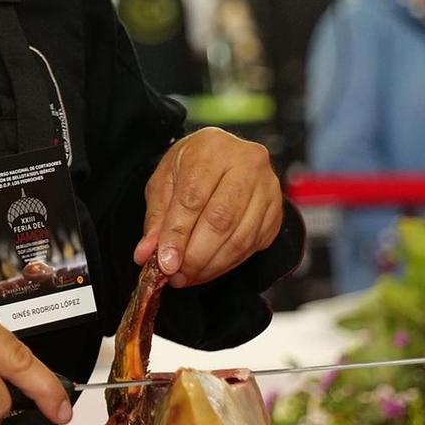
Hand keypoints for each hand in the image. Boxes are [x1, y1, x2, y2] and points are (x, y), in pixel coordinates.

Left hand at [133, 128, 284, 288]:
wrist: (223, 158)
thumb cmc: (191, 167)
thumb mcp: (164, 183)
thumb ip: (157, 219)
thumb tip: (147, 254)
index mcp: (212, 148)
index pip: (193, 197)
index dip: (178, 234)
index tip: (166, 262)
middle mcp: (247, 163)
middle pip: (221, 219)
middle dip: (196, 255)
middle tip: (177, 275)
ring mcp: (267, 187)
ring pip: (240, 238)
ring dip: (211, 265)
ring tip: (189, 276)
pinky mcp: (276, 210)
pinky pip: (253, 245)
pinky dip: (228, 263)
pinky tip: (209, 268)